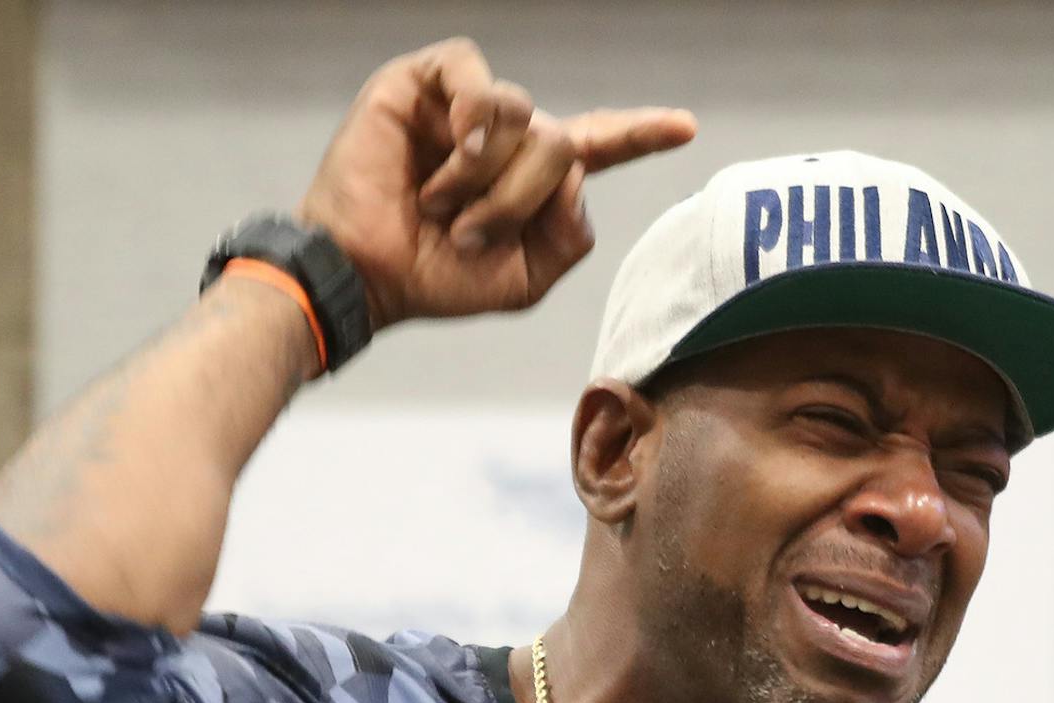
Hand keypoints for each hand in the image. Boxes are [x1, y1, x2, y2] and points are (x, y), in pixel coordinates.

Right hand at [297, 38, 696, 328]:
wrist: (368, 274)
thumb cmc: (436, 278)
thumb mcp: (525, 278)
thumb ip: (570, 233)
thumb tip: (575, 172)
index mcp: (530, 178)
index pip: (596, 145)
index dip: (639, 134)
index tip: (685, 127)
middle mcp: (503, 135)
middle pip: (562, 140)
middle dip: (522, 198)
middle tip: (468, 233)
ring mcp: (464, 106)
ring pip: (522, 115)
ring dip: (486, 176)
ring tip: (440, 205)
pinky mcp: (423, 83)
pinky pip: (475, 74)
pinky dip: (470, 117)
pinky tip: (452, 148)